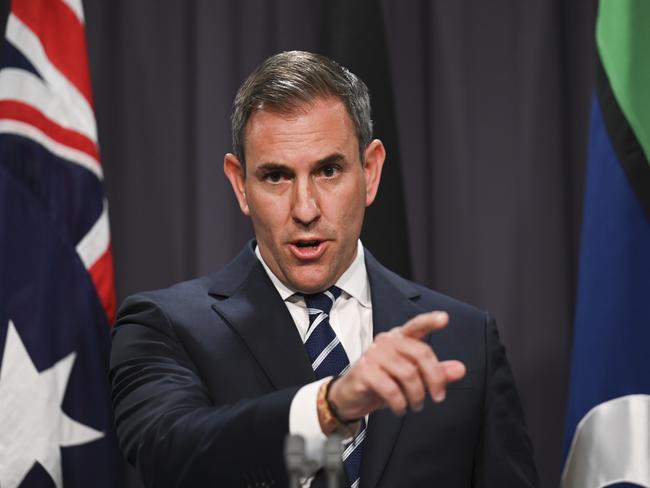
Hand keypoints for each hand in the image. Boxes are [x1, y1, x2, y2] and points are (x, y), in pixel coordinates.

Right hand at [328, 311, 465, 419]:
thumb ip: (436, 372)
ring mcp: (374, 354)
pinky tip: (400, 409)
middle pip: (420, 353)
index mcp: (400, 338)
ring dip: (417, 395)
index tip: (445, 318)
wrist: (351, 397)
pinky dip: (400, 403)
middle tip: (438, 397)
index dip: (430, 321)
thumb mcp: (413, 378)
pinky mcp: (364, 371)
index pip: (416, 325)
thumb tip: (460, 369)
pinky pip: (391, 388)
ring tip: (416, 405)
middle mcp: (386, 341)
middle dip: (435, 378)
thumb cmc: (383, 382)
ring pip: (408, 373)